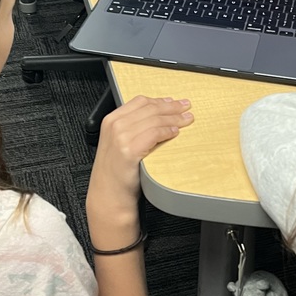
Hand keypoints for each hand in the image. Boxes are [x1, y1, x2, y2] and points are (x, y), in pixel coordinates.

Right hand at [87, 95, 193, 222]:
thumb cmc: (116, 172)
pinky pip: (155, 134)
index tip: (174, 102)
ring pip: (154, 119)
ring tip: (187, 119)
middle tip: (186, 107)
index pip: (140, 102)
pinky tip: (176, 131)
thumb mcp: (118, 143)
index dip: (160, 100)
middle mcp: (114, 125)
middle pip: (150, 108)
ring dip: (174, 118)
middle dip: (172, 107)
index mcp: (111, 120)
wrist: (109, 194)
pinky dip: (168, 130)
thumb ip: (131, 127)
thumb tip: (156, 116)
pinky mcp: (129, 149)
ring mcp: (121, 137)